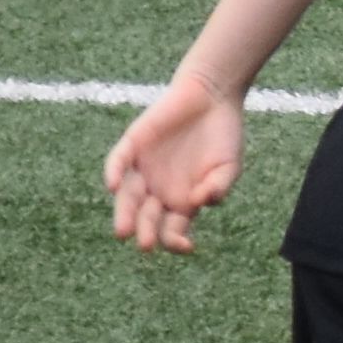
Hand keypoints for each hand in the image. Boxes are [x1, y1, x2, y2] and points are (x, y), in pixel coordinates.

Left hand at [105, 72, 244, 254]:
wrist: (213, 96)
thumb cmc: (223, 135)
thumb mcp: (229, 166)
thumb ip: (219, 187)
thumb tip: (201, 203)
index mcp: (182, 201)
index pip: (172, 230)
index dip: (177, 242)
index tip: (187, 246)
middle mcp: (159, 190)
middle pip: (146, 218)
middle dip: (146, 232)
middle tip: (146, 245)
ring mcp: (143, 168)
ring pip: (128, 196)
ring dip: (125, 213)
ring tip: (124, 231)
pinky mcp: (133, 144)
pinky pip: (119, 161)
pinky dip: (114, 173)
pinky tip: (113, 186)